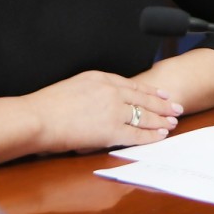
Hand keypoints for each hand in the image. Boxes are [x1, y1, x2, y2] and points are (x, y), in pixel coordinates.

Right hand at [20, 71, 182, 153]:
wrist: (37, 118)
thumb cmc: (46, 106)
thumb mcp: (74, 86)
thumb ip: (92, 91)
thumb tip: (100, 101)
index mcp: (101, 78)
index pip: (132, 84)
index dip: (150, 90)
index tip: (162, 93)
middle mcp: (111, 91)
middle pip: (144, 98)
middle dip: (163, 103)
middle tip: (177, 107)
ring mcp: (113, 110)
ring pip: (144, 115)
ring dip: (161, 119)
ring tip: (173, 122)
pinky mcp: (110, 130)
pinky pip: (136, 134)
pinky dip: (150, 135)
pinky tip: (160, 136)